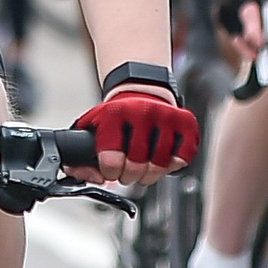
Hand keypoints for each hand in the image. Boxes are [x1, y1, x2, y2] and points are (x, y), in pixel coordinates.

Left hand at [72, 85, 198, 186]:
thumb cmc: (117, 115)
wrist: (141, 89)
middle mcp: (142, 112)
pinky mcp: (186, 123)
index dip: (110, 171)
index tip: (110, 171)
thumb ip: (81, 155)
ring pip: (160, 164)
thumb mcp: (93, 127)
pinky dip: (173, 164)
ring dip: (150, 174)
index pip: (112, 158)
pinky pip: (183, 157)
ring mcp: (166, 117)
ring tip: (143, 170)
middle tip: (126, 173)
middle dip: (129, 176)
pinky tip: (162, 159)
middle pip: (137, 164)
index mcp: (115, 113)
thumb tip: (91, 178)